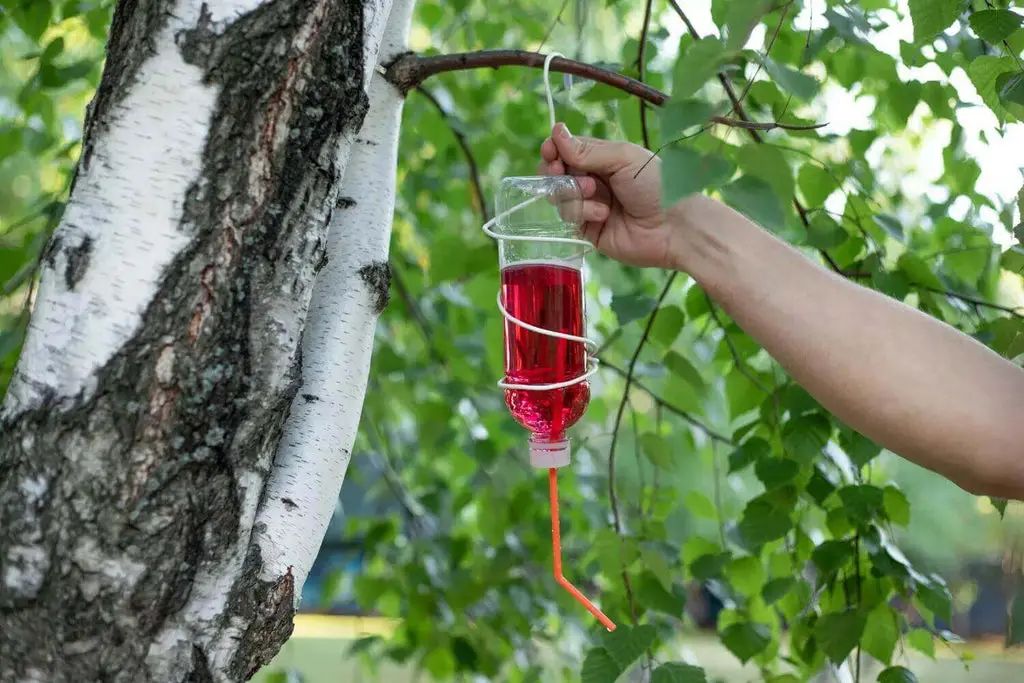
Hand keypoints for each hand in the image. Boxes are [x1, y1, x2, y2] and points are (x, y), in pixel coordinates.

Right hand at [538, 123, 677, 268]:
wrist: (672, 227)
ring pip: (559, 196)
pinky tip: (604, 215)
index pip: (566, 149)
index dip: (553, 149)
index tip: (550, 151)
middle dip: (556, 171)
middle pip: (556, 173)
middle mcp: (593, 180)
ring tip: (595, 194)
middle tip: (561, 171)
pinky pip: (569, 218)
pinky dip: (583, 213)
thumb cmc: (655, 185)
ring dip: (573, 193)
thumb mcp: (622, 158)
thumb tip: (556, 132)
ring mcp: (589, 205)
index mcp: (602, 158)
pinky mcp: (588, 229)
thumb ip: (587, 150)